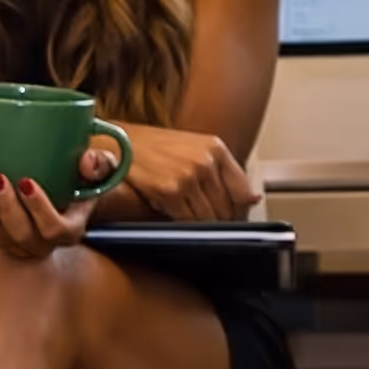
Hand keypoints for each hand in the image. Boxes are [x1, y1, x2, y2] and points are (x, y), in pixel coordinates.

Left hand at [0, 167, 106, 256]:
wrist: (64, 199)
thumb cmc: (82, 182)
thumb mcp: (101, 171)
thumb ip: (101, 164)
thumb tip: (85, 160)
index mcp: (69, 229)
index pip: (55, 229)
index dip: (39, 209)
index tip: (26, 182)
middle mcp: (40, 242)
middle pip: (21, 235)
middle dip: (5, 208)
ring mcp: (15, 241)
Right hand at [109, 124, 260, 220]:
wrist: (115, 142)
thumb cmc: (151, 147)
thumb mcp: (192, 150)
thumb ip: (223, 173)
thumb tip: (253, 200)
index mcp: (215, 148)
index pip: (243, 192)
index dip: (240, 212)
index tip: (232, 220)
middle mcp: (205, 160)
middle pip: (228, 209)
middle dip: (220, 223)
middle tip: (206, 225)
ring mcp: (189, 176)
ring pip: (209, 219)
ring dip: (201, 227)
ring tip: (186, 219)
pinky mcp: (170, 191)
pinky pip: (188, 222)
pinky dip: (182, 225)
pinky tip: (171, 215)